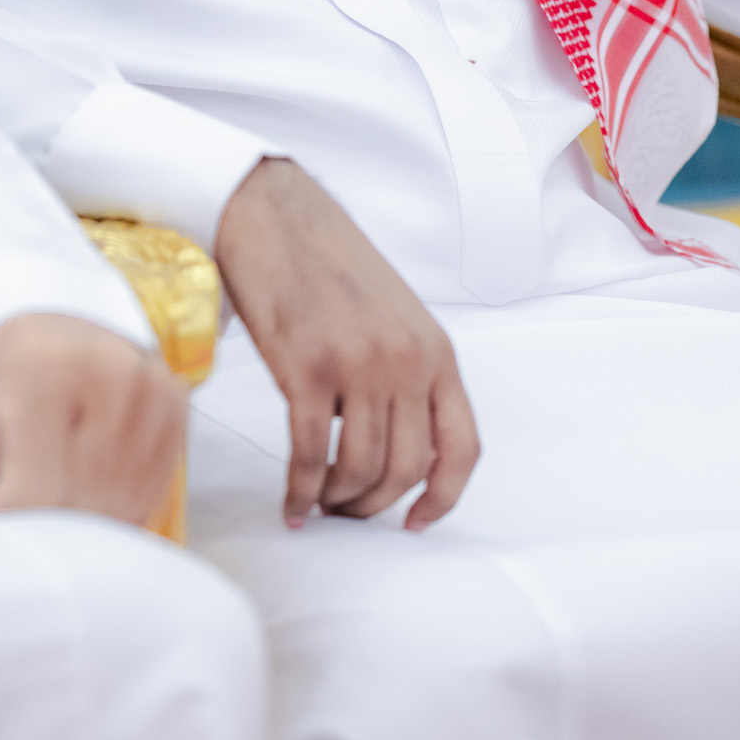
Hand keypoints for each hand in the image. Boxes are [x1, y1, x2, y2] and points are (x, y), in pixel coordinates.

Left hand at [0, 312, 185, 527]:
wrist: (46, 323)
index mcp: (48, 376)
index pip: (29, 499)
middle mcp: (112, 379)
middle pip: (74, 511)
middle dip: (32, 511)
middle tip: (8, 467)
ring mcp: (153, 395)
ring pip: (114, 512)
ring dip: (72, 510)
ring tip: (44, 460)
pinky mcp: (177, 413)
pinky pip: (145, 497)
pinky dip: (108, 503)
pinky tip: (79, 466)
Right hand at [214, 157, 478, 530]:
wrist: (276, 217)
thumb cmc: (330, 266)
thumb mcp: (395, 317)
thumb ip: (408, 374)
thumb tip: (399, 448)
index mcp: (436, 350)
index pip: (463, 446)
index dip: (443, 498)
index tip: (415, 522)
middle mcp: (406, 360)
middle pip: (407, 468)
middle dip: (376, 504)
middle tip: (347, 511)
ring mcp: (357, 363)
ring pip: (360, 468)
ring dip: (339, 500)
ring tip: (320, 502)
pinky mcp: (306, 367)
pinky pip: (309, 454)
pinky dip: (301, 490)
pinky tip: (292, 502)